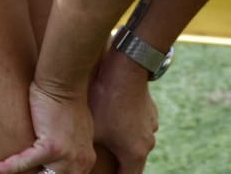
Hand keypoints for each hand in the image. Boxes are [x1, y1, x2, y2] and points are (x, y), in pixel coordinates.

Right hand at [0, 81, 95, 173]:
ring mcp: (67, 157)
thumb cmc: (66, 102)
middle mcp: (80, 163)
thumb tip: (58, 159)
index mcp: (85, 161)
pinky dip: (6, 168)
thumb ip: (71, 150)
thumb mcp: (78, 133)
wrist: (64, 84)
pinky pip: (25, 163)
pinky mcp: (51, 147)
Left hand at [88, 53, 158, 173]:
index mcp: (135, 153)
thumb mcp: (92, 131)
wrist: (126, 67)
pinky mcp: (150, 109)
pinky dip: (127, 128)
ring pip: (136, 142)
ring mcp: (152, 124)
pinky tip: (114, 119)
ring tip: (107, 139)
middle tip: (102, 163)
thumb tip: (79, 163)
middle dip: (118, 164)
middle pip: (133, 161)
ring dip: (124, 145)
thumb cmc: (105, 101)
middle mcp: (148, 142)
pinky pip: (138, 126)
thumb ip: (89, 152)